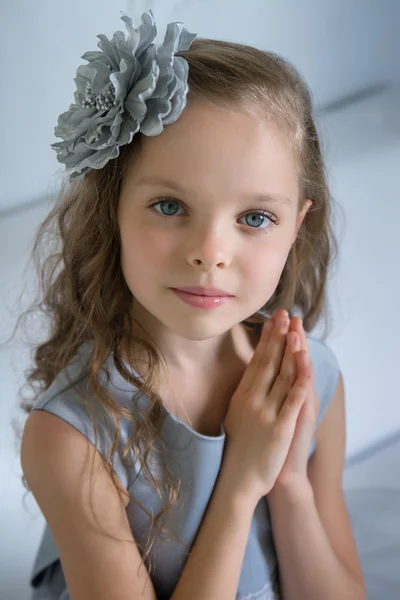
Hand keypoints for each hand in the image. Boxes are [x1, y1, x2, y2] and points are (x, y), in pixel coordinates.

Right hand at [222, 309, 311, 502]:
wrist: (237, 479)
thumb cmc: (237, 447)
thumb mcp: (235, 413)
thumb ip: (245, 392)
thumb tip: (252, 371)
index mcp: (242, 395)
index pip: (256, 361)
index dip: (266, 339)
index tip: (273, 320)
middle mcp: (252, 399)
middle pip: (268, 362)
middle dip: (278, 337)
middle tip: (284, 315)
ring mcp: (265, 413)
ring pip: (281, 376)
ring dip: (289, 352)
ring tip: (295, 331)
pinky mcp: (279, 427)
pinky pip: (292, 400)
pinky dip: (299, 381)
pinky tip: (305, 365)